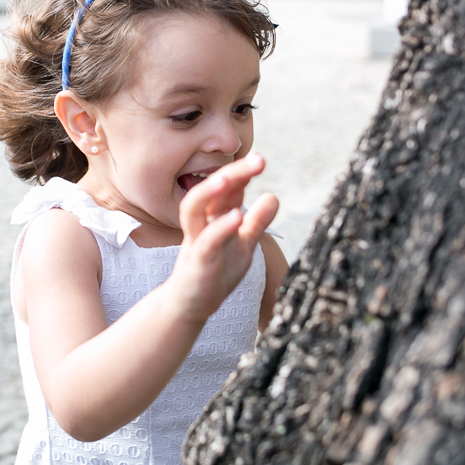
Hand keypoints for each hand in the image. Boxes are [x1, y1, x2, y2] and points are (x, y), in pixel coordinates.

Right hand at [168, 152, 278, 322]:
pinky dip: (220, 227)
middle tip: (258, 159)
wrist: (191, 305)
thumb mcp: (243, 244)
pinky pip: (206, 241)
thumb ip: (256, 221)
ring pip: (194, 209)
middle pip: (210, 190)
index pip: (226, 189)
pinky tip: (237, 216)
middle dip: (232, 172)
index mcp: (212, 217)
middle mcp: (201, 223)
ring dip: (211, 192)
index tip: (260, 159)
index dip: (242, 172)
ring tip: (231, 177)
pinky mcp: (197, 263)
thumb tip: (273, 196)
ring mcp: (196, 242)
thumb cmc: (216, 272)